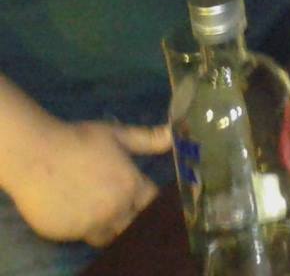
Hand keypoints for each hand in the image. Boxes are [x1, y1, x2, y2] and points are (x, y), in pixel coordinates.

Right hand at [8, 119, 169, 246]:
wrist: (35, 155)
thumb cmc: (78, 141)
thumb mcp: (116, 135)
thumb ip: (147, 139)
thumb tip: (173, 135)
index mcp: (131, 186)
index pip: (154, 204)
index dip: (153, 202)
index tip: (149, 200)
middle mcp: (115, 209)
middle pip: (135, 225)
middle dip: (134, 218)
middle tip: (127, 208)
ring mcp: (90, 224)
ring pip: (110, 237)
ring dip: (111, 228)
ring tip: (104, 213)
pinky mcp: (66, 234)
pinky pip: (82, 237)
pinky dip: (85, 229)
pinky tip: (79, 214)